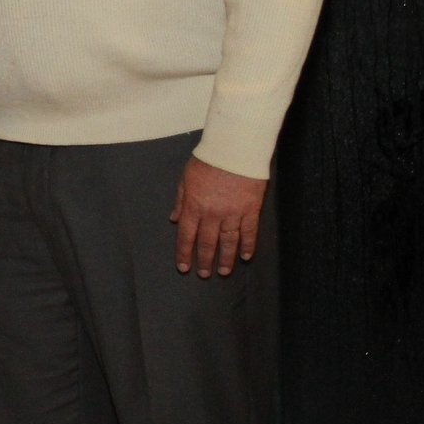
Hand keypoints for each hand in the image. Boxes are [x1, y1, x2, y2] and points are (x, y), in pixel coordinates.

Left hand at [168, 156, 267, 277]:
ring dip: (226, 258)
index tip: (183, 267)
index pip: (186, 235)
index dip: (184, 252)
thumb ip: (180, 200)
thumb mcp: (185, 178)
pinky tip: (246, 256)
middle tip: (204, 274)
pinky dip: (248, 245)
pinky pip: (249, 232)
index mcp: (194, 206)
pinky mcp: (250, 209)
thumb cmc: (207, 160)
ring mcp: (233, 213)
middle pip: (207, 242)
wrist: (234, 149)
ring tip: (224, 272)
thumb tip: (173, 219)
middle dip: (204, 260)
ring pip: (228, 242)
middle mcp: (212, 214)